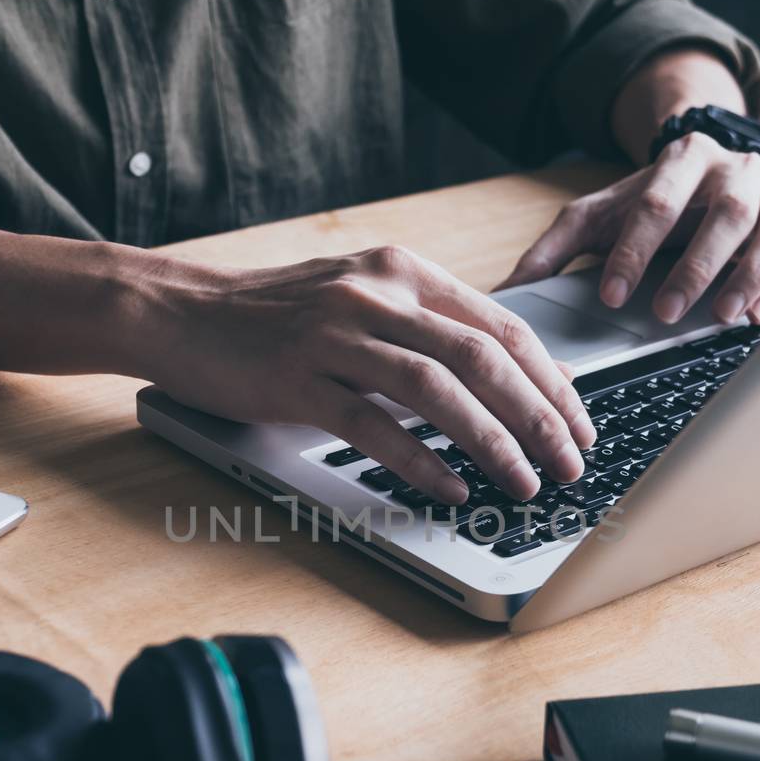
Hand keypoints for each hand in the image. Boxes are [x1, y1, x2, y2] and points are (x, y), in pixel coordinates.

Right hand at [138, 246, 594, 504]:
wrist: (179, 310)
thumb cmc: (272, 314)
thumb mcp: (359, 296)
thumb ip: (424, 325)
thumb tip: (502, 374)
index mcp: (403, 273)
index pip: (502, 325)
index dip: (551, 378)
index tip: (579, 421)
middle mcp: (377, 295)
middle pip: (484, 357)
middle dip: (540, 416)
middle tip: (571, 462)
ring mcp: (336, 335)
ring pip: (439, 390)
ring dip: (493, 442)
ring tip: (525, 482)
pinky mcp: (298, 379)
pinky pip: (374, 425)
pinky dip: (421, 461)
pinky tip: (452, 487)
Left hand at [500, 132, 759, 326]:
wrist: (709, 171)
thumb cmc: (649, 204)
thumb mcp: (597, 216)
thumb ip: (554, 249)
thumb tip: (506, 294)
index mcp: (679, 159)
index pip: (655, 203)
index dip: (634, 251)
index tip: (612, 295)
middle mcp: (731, 170)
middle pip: (722, 212)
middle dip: (694, 265)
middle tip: (665, 312)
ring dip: (748, 274)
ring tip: (723, 316)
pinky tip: (759, 315)